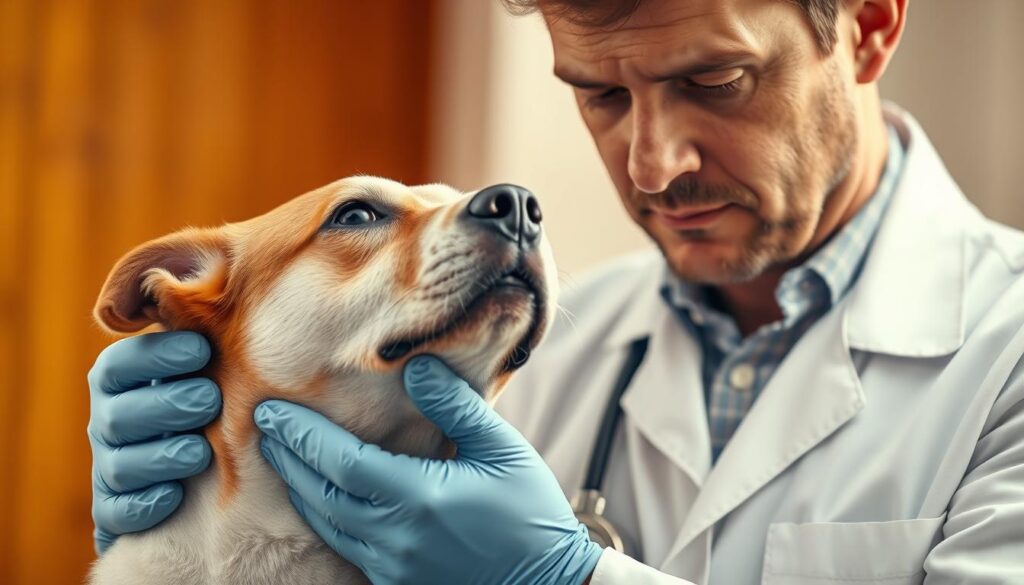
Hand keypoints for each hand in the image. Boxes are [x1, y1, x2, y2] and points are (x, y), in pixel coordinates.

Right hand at [87, 331, 221, 553]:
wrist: (203, 463)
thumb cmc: (209, 386)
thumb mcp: (203, 349)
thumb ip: (196, 316)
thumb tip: (201, 280)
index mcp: (121, 378)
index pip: (121, 363)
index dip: (157, 355)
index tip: (202, 349)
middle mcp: (109, 420)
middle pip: (119, 415)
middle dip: (166, 406)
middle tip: (210, 400)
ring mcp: (111, 465)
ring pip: (119, 465)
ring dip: (160, 457)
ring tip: (201, 451)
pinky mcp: (117, 508)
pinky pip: (118, 511)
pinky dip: (145, 504)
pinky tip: (177, 493)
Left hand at [255, 355, 601, 584]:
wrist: (549, 583)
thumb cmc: (529, 513)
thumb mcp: (501, 448)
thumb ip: (455, 405)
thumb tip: (415, 365)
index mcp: (419, 499)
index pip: (340, 463)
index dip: (302, 436)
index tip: (272, 411)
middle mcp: (395, 537)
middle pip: (321, 494)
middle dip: (288, 457)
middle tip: (263, 426)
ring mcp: (392, 565)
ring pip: (327, 524)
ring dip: (298, 487)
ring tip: (281, 456)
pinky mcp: (397, 581)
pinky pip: (344, 546)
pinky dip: (322, 516)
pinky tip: (318, 497)